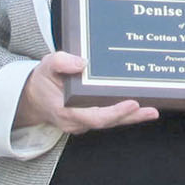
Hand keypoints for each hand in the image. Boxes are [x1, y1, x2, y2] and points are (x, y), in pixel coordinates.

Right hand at [15, 50, 159, 134]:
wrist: (32, 97)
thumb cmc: (43, 80)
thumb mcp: (47, 65)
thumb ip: (61, 62)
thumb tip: (82, 63)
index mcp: (65, 111)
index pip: (94, 116)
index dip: (114, 112)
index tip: (131, 103)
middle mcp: (76, 121)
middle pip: (107, 122)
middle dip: (130, 116)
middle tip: (150, 109)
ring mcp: (83, 122)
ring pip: (110, 122)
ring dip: (132, 117)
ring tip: (153, 111)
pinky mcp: (89, 118)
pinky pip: (109, 118)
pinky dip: (125, 114)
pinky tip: (142, 108)